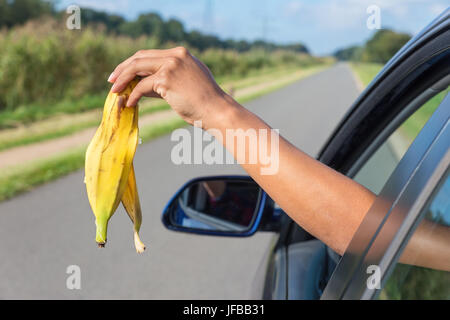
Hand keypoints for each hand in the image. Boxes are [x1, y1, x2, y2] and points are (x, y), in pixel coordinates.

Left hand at [108, 47, 230, 127]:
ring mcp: (171, 65)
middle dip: (123, 68)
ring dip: (123, 80)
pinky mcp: (166, 79)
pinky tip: (129, 103)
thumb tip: (141, 84)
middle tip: (112, 80)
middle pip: (140, 57)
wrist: (216, 110)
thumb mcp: (186, 83)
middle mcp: (175, 55)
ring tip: (114, 90)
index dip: (133, 63)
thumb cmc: (203, 102)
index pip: (149, 54)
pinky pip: (142, 86)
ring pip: (137, 68)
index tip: (122, 73)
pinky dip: (133, 95)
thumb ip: (166, 79)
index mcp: (181, 54)